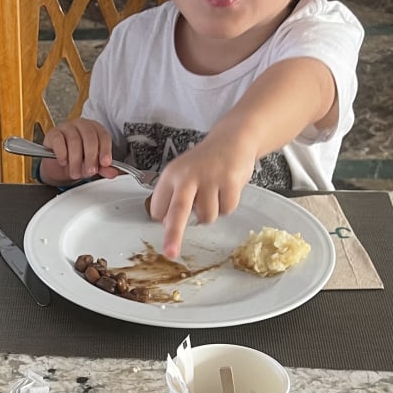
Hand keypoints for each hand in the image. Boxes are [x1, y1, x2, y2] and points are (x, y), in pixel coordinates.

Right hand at [38, 119, 118, 185]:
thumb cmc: (77, 159)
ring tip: (76, 173)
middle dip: (91, 157)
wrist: (58, 163)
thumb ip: (102, 168)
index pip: (103, 136)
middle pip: (90, 137)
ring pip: (74, 141)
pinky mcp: (53, 133)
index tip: (105, 163)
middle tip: (90, 171)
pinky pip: (59, 141)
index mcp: (95, 129)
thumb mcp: (91, 164)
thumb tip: (113, 172)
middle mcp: (82, 125)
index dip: (105, 150)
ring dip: (76, 160)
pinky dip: (62, 154)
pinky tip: (64, 162)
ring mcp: (67, 127)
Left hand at [147, 133, 255, 257]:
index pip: (159, 208)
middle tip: (170, 253)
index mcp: (171, 176)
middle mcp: (188, 176)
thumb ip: (174, 198)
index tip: (166, 224)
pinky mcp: (230, 180)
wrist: (233, 139)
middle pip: (178, 211)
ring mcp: (210, 178)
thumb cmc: (205, 163)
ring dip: (211, 212)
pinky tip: (226, 189)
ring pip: (207, 216)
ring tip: (214, 193)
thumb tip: (168, 225)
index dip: (165, 219)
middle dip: (173, 235)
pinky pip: (227, 209)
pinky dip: (227, 205)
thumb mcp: (182, 175)